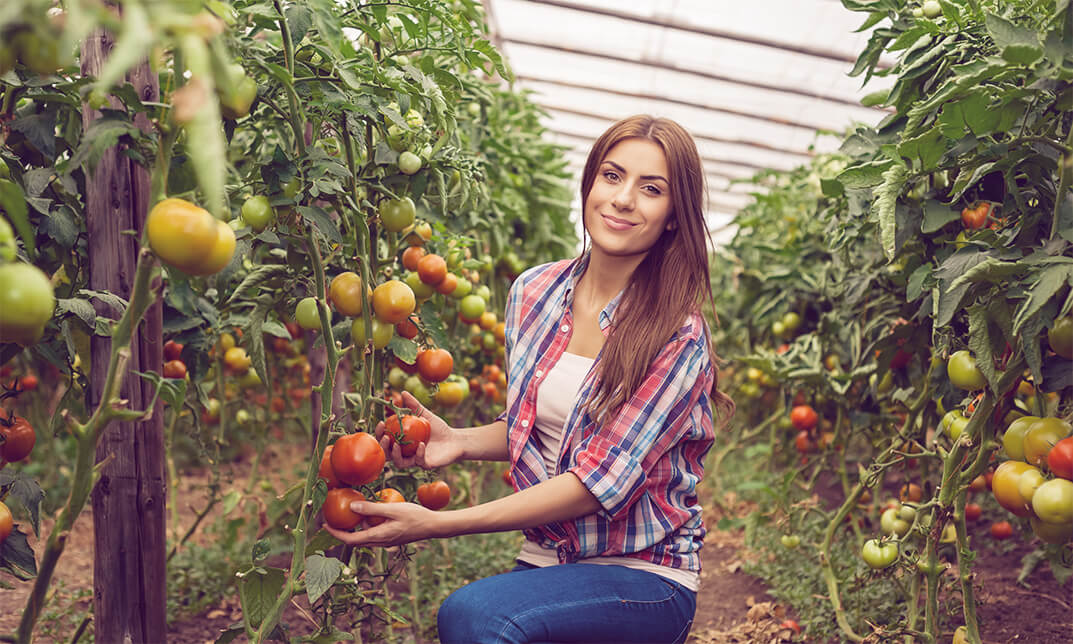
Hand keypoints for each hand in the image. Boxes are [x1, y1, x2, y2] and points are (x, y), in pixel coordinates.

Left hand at [323, 499, 437, 547]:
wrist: (433, 526)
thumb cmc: (415, 516)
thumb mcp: (393, 509)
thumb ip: (372, 509)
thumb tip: (352, 507)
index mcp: (378, 537)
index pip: (350, 540)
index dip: (335, 534)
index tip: (325, 525)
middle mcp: (380, 542)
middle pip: (354, 541)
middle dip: (341, 532)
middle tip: (332, 519)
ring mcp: (386, 541)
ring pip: (364, 538)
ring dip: (354, 529)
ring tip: (349, 514)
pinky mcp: (391, 538)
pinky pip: (373, 534)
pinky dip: (365, 527)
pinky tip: (369, 514)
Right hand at [375, 390, 460, 468]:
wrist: (455, 440)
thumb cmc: (438, 429)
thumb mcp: (425, 415)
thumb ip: (414, 405)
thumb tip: (403, 392)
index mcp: (402, 442)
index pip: (385, 440)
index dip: (379, 434)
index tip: (380, 423)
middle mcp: (406, 453)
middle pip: (387, 455)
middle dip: (383, 446)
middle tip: (385, 437)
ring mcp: (415, 460)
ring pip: (399, 463)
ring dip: (395, 455)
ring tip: (397, 444)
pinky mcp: (426, 464)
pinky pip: (418, 461)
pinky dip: (418, 453)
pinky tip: (421, 444)